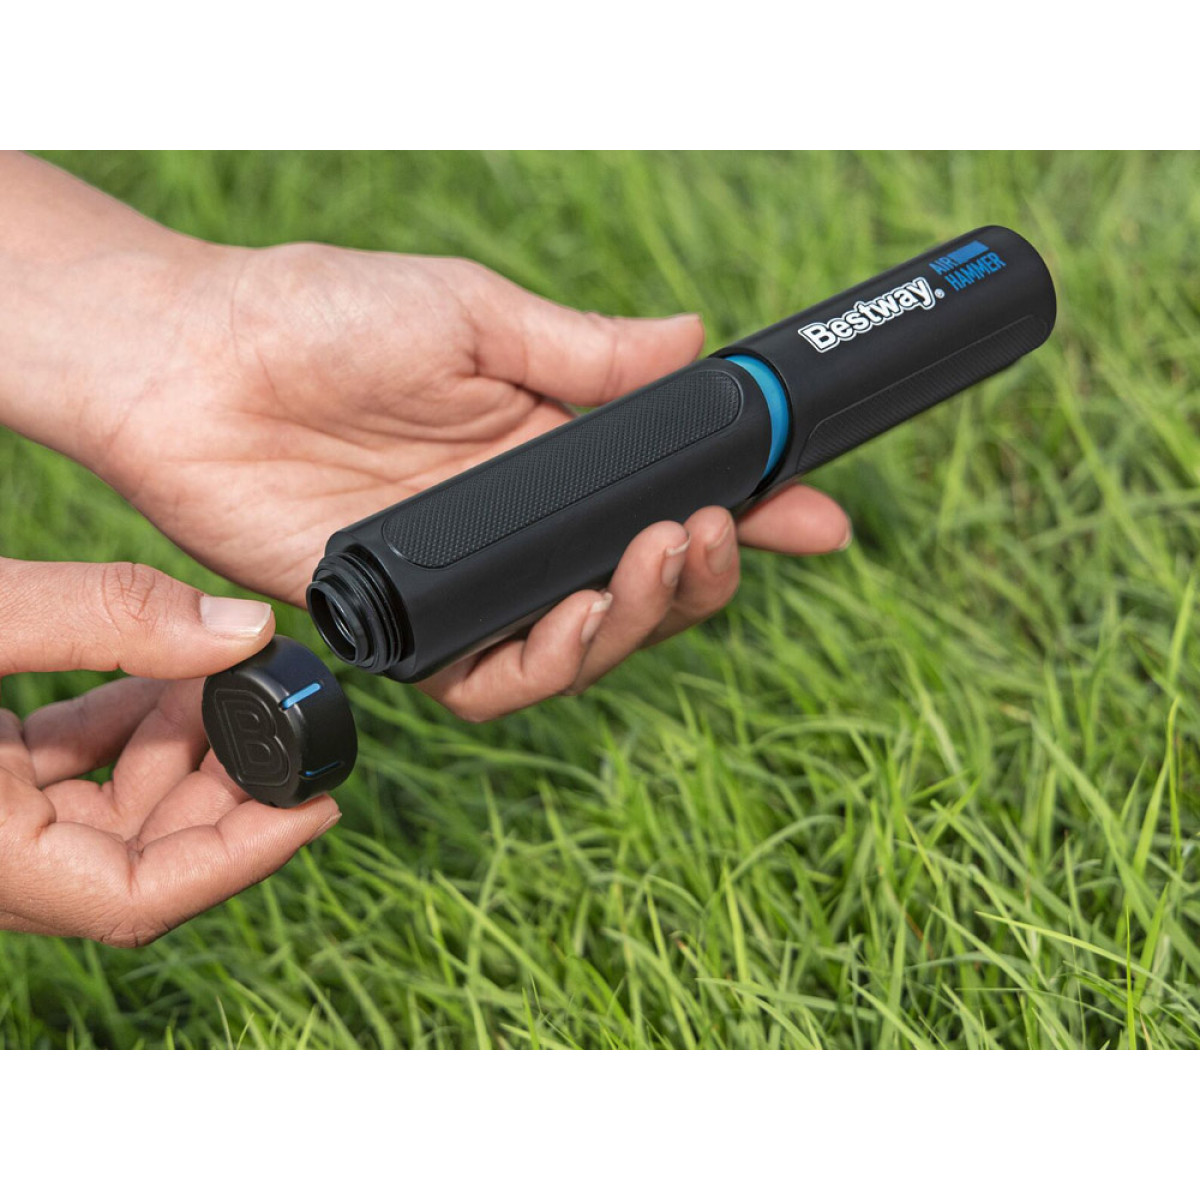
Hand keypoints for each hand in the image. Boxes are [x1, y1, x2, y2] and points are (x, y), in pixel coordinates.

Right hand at [0, 557, 339, 944]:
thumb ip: (105, 616)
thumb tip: (246, 629)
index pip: (135, 901)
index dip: (241, 858)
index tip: (319, 805)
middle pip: (140, 854)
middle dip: (223, 780)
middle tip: (281, 715)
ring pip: (109, 811)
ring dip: (178, 743)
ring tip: (227, 676)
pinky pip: (69, 776)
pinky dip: (125, 728)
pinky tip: (168, 678)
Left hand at [79, 244, 850, 718]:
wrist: (195, 361)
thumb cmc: (324, 319)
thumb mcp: (474, 315)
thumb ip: (585, 351)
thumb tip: (696, 341)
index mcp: (551, 453)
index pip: (670, 497)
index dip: (751, 514)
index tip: (817, 518)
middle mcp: (522, 530)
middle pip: (645, 588)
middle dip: (699, 575)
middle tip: (711, 533)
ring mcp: (471, 586)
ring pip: (585, 645)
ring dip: (638, 620)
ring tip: (655, 562)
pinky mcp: (409, 631)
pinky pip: (493, 681)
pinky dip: (546, 664)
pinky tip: (574, 620)